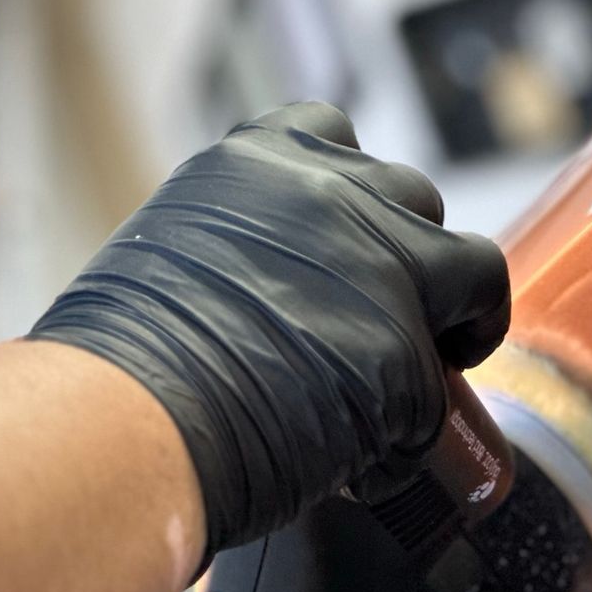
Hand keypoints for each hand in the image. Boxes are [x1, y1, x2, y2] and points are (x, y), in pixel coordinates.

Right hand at [29, 103, 509, 569]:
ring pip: (472, 269)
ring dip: (452, 317)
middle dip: (407, 255)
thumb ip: (238, 245)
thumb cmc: (119, 362)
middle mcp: (329, 191)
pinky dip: (414, 427)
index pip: (332, 131)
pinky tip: (370, 459)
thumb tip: (273, 294)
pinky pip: (439, 392)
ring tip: (421, 372)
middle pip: (413, 198)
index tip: (341, 232)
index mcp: (256, 160)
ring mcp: (378, 264)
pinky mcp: (406, 352)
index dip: (349, 191)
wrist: (121, 422)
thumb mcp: (169, 252)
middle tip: (381, 318)